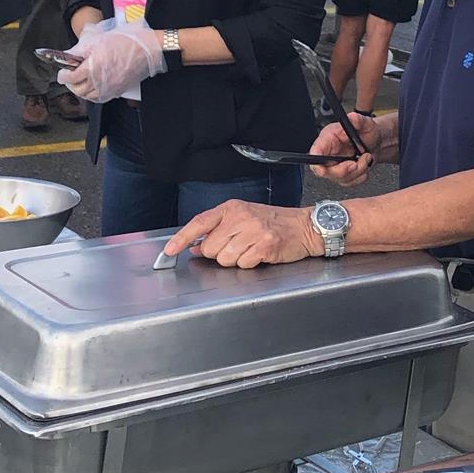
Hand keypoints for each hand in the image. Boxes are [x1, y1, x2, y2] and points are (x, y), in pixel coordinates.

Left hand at [62, 20, 164, 102]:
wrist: (148, 49)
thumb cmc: (127, 41)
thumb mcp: (100, 40)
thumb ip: (82, 49)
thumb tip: (70, 55)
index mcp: (93, 66)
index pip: (71, 77)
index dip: (63, 76)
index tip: (62, 73)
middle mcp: (100, 81)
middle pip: (78, 90)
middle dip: (71, 84)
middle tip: (70, 77)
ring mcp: (110, 88)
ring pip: (89, 97)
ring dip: (81, 91)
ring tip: (80, 83)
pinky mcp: (119, 90)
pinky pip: (101, 98)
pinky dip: (93, 95)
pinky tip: (93, 87)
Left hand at [165, 200, 320, 267]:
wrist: (304, 226)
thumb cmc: (273, 222)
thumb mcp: (243, 217)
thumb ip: (218, 229)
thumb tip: (193, 246)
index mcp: (232, 208)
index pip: (199, 222)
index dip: (182, 238)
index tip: (169, 251)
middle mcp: (241, 217)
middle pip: (210, 248)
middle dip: (218, 254)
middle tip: (236, 246)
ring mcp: (254, 231)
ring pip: (225, 259)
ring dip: (235, 260)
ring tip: (250, 250)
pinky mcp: (265, 245)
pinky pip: (243, 264)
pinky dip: (249, 264)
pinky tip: (260, 254)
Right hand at [309, 114, 375, 187]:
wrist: (376, 143)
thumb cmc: (366, 131)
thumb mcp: (365, 122)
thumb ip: (358, 120)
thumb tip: (353, 117)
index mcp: (328, 139)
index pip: (315, 152)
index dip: (315, 162)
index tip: (322, 169)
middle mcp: (329, 154)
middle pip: (326, 171)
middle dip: (344, 170)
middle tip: (356, 162)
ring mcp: (336, 166)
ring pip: (341, 178)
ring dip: (358, 170)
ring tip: (366, 157)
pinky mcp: (344, 175)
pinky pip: (350, 182)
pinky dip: (361, 176)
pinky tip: (364, 165)